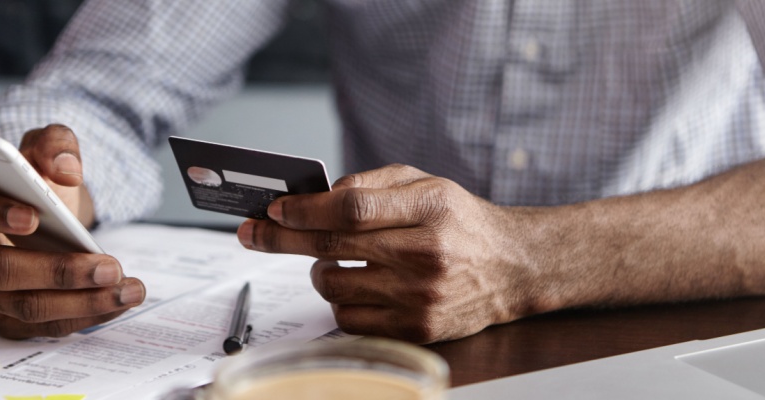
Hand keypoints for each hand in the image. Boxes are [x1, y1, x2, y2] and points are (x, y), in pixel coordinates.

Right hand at [0, 124, 145, 338]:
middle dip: (58, 271)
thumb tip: (66, 169)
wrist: (45, 218)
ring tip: (129, 288)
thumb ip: (55, 144)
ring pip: (27, 306)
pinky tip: (119, 301)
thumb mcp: (45, 152)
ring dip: (84, 301)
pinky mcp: (4, 320)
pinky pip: (45, 326)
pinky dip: (87, 316)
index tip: (33, 216)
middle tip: (109, 266)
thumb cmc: (35, 185)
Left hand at [237, 164, 528, 342]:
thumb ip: (373, 183)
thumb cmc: (461, 221)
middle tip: (253, 232)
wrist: (511, 267)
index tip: (275, 209)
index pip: (352, 208)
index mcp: (430, 207)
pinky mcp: (417, 329)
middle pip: (334, 247)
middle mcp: (426, 254)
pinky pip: (350, 319)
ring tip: (329, 260)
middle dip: (282, 239)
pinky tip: (354, 285)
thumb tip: (317, 197)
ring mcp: (421, 297)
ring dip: (318, 271)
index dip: (306, 210)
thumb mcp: (426, 183)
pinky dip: (340, 301)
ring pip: (335, 287)